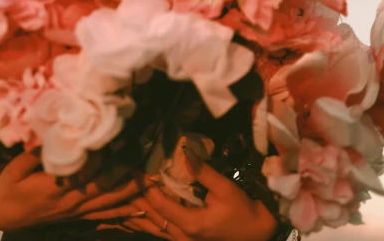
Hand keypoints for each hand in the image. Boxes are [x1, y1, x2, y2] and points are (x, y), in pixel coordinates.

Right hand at [0, 151, 146, 231]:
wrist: (2, 214)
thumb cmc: (8, 186)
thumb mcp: (14, 168)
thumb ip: (33, 154)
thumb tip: (51, 133)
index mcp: (53, 187)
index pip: (84, 171)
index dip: (102, 156)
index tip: (118, 137)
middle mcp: (69, 200)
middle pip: (104, 186)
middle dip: (125, 170)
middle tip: (146, 153)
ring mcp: (76, 210)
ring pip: (108, 200)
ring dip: (129, 188)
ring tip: (151, 176)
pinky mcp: (78, 215)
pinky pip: (104, 213)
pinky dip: (123, 209)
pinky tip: (140, 205)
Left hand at [122, 151, 277, 240]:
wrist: (258, 234)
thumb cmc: (243, 211)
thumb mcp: (225, 189)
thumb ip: (203, 171)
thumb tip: (184, 152)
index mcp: (191, 224)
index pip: (160, 205)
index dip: (146, 187)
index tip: (135, 170)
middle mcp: (184, 236)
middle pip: (153, 218)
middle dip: (138, 198)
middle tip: (124, 179)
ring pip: (156, 227)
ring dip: (142, 210)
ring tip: (126, 193)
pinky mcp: (188, 240)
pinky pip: (164, 230)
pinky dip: (152, 219)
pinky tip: (142, 210)